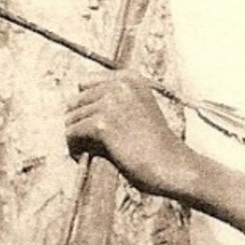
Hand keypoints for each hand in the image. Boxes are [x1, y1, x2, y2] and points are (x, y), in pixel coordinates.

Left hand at [65, 72, 197, 197]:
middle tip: (88, 145)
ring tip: (87, 152)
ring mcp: (111, 102)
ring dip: (76, 137)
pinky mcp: (103, 124)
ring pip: (71, 118)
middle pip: (75, 101)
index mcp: (129, 78)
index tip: (93, 128)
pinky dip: (73, 148)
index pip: (85, 84)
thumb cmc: (155, 147)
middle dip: (79, 123)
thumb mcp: (137, 112)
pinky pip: (71, 133)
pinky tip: (83, 157)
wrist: (173, 167)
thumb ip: (111, 104)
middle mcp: (120, 85)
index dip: (86, 107)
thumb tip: (70, 109)